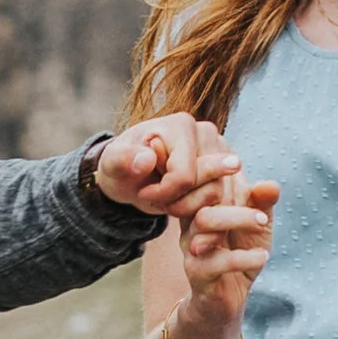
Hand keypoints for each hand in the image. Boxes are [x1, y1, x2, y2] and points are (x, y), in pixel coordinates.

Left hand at [94, 113, 243, 220]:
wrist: (131, 176)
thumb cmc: (122, 167)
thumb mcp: (112, 164)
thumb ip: (123, 159)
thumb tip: (147, 158)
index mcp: (181, 125)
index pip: (184, 175)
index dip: (163, 193)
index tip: (143, 191)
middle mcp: (207, 134)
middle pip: (208, 186)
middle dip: (179, 203)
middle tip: (156, 198)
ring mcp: (220, 152)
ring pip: (217, 196)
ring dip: (189, 209)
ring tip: (168, 201)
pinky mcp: (225, 171)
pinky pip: (224, 201)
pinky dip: (202, 213)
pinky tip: (183, 210)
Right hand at [178, 171, 279, 329]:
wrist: (226, 300)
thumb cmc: (240, 256)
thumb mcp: (257, 229)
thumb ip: (262, 206)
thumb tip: (270, 185)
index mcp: (201, 208)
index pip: (197, 181)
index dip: (211, 168)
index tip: (237, 163)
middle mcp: (191, 225)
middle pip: (201, 199)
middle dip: (231, 195)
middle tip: (261, 205)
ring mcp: (191, 249)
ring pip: (206, 223)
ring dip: (239, 219)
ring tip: (264, 224)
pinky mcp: (198, 274)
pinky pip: (217, 261)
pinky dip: (244, 257)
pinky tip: (263, 257)